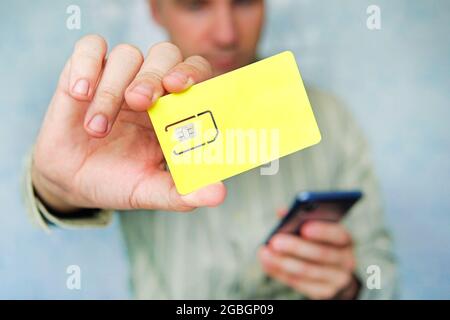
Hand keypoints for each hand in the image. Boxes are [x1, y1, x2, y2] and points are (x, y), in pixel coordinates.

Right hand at [32, 35, 225, 212]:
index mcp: (173, 110)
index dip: (192, 72)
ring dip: (112, 88)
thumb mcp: (149, 191)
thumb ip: (182, 193)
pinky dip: (86, 65)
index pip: (195, 73)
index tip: (180, 87)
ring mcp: (118, 77)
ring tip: (97, 129)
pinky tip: (80, 94)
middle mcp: (150, 87)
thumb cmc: (118, 181)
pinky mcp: (85, 73)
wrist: (72, 182)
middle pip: (164, 54)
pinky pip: (89, 48)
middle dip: (153, 76)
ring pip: (126, 54)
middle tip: (139, 102)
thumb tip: (218, 195)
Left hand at [259, 217, 358, 299]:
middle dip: (295, 247)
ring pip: (307, 271)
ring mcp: (336, 279)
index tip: (304, 228)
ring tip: (264, 252)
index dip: (323, 231)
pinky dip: (280, 272)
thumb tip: (281, 212)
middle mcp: (345, 260)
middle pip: (321, 254)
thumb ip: (300, 218)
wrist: (333, 272)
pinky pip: (299, 283)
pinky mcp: (324, 292)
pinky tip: (267, 263)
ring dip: (282, 261)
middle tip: (274, 241)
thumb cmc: (318, 242)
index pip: (338, 235)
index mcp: (345, 240)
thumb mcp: (315, 228)